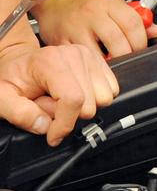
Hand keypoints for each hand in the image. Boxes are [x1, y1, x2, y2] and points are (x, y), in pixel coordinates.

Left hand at [0, 37, 118, 144]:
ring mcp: (89, 56)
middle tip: (49, 107)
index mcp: (51, 62)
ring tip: (61, 99)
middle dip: (70, 115)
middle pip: (91, 104)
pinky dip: (94, 98)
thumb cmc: (13, 79)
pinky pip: (111, 90)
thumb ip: (19, 115)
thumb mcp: (2, 99)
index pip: (73, 99)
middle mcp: (75, 55)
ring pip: (104, 99)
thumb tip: (45, 126)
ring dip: (83, 107)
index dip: (64, 124)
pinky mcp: (99, 61)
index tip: (52, 135)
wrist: (21, 62)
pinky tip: (74, 93)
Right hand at [34, 0, 156, 58]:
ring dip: (108, 64)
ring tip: (112, 64)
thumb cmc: (89, 2)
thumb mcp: (114, 4)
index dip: (141, 41)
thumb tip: (156, 32)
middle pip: (117, 42)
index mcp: (109, 3)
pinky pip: (79, 59)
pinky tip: (94, 65)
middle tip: (128, 57)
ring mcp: (75, 28)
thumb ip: (136, 19)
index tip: (141, 47)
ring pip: (97, 54)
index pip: (133, 25)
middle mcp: (92, 14)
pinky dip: (89, 66)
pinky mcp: (60, 41)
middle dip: (127, 55)